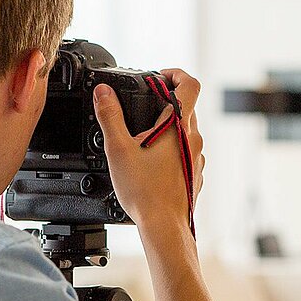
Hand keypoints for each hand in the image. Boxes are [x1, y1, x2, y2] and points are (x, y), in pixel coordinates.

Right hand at [93, 69, 205, 233]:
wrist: (164, 226)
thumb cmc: (144, 192)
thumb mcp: (118, 149)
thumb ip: (110, 116)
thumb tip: (103, 92)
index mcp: (179, 126)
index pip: (190, 84)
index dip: (175, 73)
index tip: (160, 76)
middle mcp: (194, 139)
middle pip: (186, 107)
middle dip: (164, 104)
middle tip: (141, 110)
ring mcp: (197, 158)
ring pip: (186, 131)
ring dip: (167, 129)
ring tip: (142, 141)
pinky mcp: (195, 174)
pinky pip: (186, 153)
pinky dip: (171, 150)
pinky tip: (152, 164)